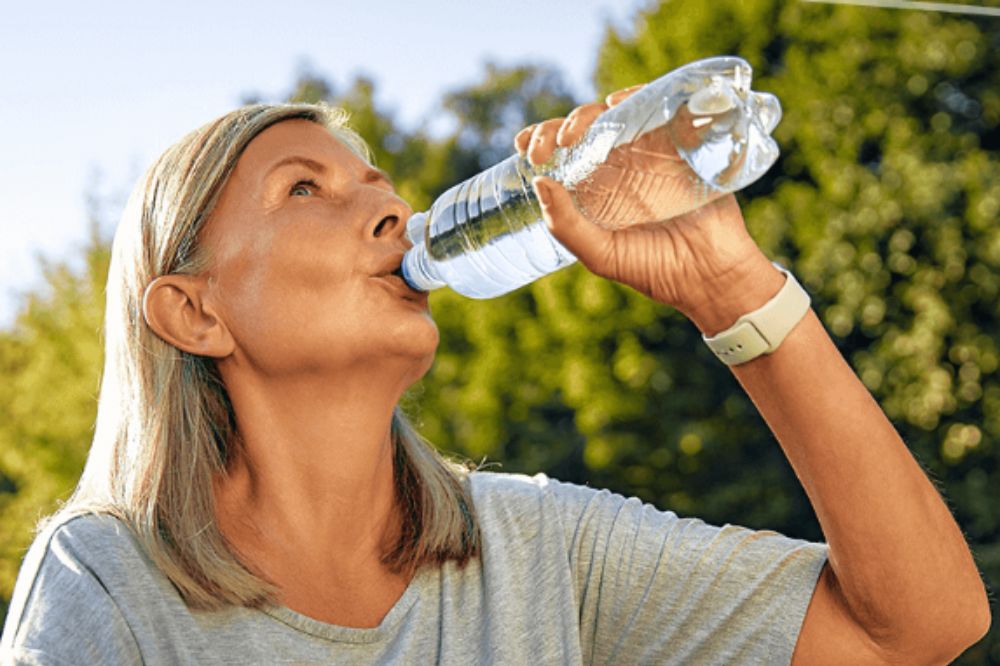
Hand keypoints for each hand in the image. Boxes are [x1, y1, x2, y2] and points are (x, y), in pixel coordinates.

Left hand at [517, 86, 777, 326]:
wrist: (710, 274)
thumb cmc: (654, 269)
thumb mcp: (600, 255)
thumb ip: (566, 226)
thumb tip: (538, 181)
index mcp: (594, 188)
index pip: (560, 152)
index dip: (539, 139)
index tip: (525, 148)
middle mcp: (619, 164)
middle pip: (583, 126)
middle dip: (560, 125)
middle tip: (554, 145)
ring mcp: (651, 150)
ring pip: (616, 112)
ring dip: (592, 112)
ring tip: (579, 133)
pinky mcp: (681, 142)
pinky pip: (660, 106)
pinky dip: (639, 95)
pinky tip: (620, 105)